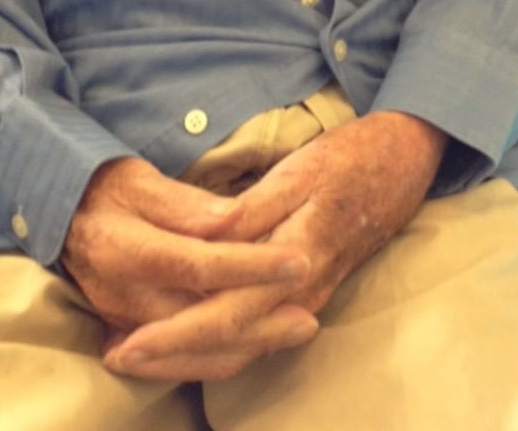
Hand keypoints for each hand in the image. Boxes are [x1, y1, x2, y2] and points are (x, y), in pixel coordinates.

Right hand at [62, 156, 315, 381]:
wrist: (58, 214)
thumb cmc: (106, 187)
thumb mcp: (141, 179)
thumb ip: (185, 204)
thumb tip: (232, 220)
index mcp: (128, 250)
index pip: (200, 264)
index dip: (253, 265)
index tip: (297, 260)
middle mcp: (125, 295)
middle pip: (201, 320)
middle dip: (260, 322)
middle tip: (309, 316)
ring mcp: (125, 321)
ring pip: (194, 351)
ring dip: (249, 345)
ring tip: (296, 330)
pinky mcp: (130, 331)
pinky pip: (180, 359)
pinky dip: (221, 355)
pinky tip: (257, 342)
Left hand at [103, 112, 446, 380]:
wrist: (404, 163)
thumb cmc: (352, 159)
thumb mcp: (301, 171)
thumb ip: (253, 211)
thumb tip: (208, 242)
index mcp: (297, 262)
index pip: (223, 316)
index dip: (171, 337)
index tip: (124, 345)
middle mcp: (301, 295)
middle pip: (226, 346)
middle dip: (167, 357)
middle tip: (113, 355)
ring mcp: (305, 298)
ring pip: (240, 348)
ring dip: (186, 355)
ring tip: (135, 351)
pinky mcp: (305, 292)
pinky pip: (254, 332)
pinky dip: (213, 341)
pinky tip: (183, 332)